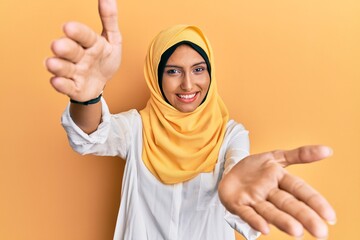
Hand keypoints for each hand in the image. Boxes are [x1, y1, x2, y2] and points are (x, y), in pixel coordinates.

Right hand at [46, 0, 121, 101]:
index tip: (68, 27)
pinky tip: (57, 81)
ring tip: (53, 64)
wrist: (100, 84)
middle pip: (70, 50)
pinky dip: (61, 84)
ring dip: (58, 66)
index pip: (84, 36)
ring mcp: (74, 72)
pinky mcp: (72, 87)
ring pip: (64, 68)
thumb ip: (109, 20)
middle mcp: (79, 56)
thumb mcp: (113, 40)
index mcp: (90, 43)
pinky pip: (66, 86)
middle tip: (58, 46)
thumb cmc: (104, 60)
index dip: (77, 32)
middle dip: (65, 48)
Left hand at [218, 145, 335, 238]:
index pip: (300, 190)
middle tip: (320, 232)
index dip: (315, 201)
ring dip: (282, 220)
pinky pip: (247, 213)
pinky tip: (264, 228)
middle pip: (288, 204)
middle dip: (304, 216)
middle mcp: (269, 193)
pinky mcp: (237, 204)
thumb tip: (327, 150)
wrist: (229, 170)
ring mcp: (253, 199)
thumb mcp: (276, 157)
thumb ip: (299, 155)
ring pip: (270, 211)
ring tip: (296, 231)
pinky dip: (255, 220)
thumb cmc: (255, 168)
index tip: (330, 217)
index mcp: (281, 181)